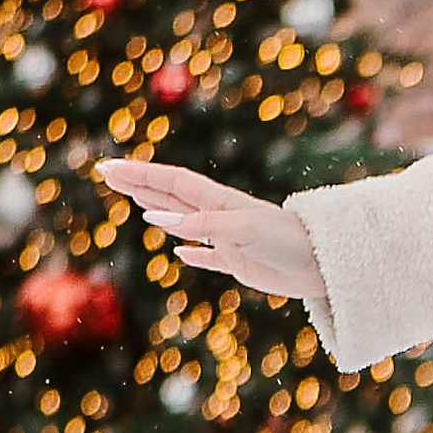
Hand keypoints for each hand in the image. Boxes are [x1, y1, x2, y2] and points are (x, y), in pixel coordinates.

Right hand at [97, 159, 322, 303]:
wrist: (326, 264)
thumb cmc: (289, 242)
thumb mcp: (245, 230)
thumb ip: (205, 226)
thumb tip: (159, 221)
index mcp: (219, 201)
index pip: (171, 182)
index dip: (139, 174)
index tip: (108, 167)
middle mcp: (221, 216)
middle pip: (171, 195)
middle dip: (139, 184)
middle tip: (106, 173)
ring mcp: (229, 239)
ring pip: (184, 221)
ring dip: (157, 210)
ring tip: (136, 200)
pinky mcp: (241, 263)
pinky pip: (209, 257)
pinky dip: (192, 254)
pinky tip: (179, 253)